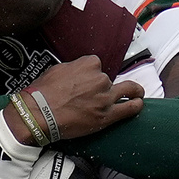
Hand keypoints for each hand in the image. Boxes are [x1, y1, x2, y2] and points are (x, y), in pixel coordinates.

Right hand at [8, 55, 143, 144]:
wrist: (39, 113)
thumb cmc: (42, 93)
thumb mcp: (56, 70)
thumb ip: (72, 69)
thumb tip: (76, 73)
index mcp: (88, 64)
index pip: (96, 65)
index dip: (91, 74)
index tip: (87, 81)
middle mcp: (100, 78)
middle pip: (108, 79)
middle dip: (102, 87)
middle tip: (93, 95)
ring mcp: (106, 96)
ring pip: (128, 89)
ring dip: (134, 91)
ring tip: (137, 93)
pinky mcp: (108, 114)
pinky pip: (130, 108)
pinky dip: (136, 105)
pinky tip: (139, 104)